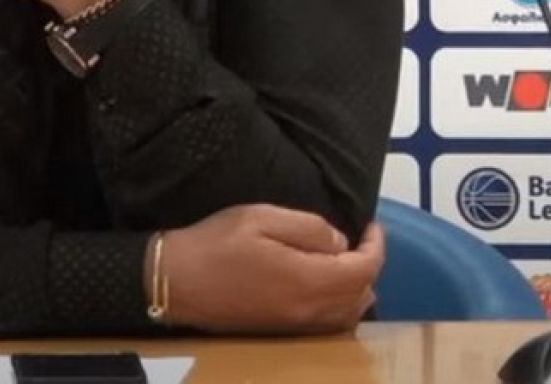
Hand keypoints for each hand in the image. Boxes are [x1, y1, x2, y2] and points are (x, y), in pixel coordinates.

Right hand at [161, 204, 383, 333]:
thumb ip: (311, 229)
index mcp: (308, 282)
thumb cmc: (217, 244)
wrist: (173, 283)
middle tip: (358, 240)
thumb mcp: (264, 217)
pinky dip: (339, 305)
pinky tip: (324, 285)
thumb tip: (341, 244)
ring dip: (355, 288)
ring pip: (347, 315)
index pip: (365, 270)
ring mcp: (295, 326)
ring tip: (344, 261)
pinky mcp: (281, 332)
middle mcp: (308, 311)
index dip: (376, 245)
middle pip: (362, 295)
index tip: (370, 225)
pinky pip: (327, 325)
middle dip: (368, 266)